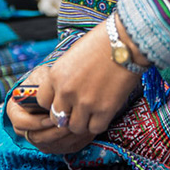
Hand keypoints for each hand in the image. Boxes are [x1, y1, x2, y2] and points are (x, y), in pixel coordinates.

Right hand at [5, 66, 95, 154]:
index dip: (35, 123)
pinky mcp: (54, 145)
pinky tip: (87, 130)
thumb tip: (50, 99)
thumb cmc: (48, 79)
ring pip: (52, 145)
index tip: (50, 117)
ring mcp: (39, 139)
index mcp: (16, 111)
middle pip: (37, 138)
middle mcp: (25, 129)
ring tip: (81, 125)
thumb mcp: (42, 76)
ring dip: (67, 137)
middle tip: (70, 123)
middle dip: (55, 132)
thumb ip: (43, 86)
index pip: (20, 123)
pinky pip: (65, 148)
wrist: (59, 86)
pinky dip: (77, 140)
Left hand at [37, 19, 142, 136]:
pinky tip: (104, 111)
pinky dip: (99, 123)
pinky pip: (95, 128)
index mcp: (56, 75)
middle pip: (57, 118)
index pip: (43, 102)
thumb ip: (64, 76)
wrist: (127, 41)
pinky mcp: (104, 110)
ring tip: (92, 111)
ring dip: (83, 121)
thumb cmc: (102, 42)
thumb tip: (63, 91)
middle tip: (79, 109)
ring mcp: (85, 102)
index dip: (54, 103)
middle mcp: (67, 91)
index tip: (64, 101)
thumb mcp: (73, 55)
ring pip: (75, 127)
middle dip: (67, 115)